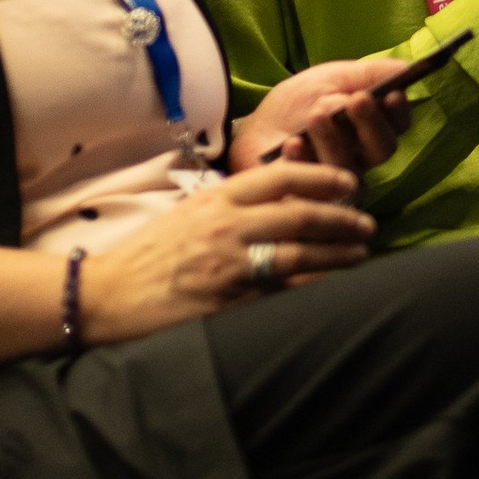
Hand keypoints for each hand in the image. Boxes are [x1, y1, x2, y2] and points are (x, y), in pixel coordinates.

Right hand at [81, 158, 370, 337]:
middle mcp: (227, 227)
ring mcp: (232, 265)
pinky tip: (333, 286)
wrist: (111, 295)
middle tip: (366, 223)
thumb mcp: (189, 212)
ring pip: (301, 254)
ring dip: (338, 254)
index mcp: (217, 198)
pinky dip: (315, 285)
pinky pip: (286, 291)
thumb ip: (232, 203)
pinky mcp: (233, 302)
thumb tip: (281, 194)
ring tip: (360, 254)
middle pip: (301, 215)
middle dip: (342, 218)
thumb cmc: (151, 254)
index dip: (322, 177)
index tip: (349, 182)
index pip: (281, 177)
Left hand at [233, 52, 421, 176]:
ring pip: (348, 169)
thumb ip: (368, 74)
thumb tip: (404, 69)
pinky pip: (312, 188)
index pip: (398, 123)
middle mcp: (361, 156)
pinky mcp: (307, 196)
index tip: (392, 93)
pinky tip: (292, 144)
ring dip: (335, 138)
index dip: (399, 111)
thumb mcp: (332, 78)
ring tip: (317, 114)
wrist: (255, 127)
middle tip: (357, 100)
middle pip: (382, 149)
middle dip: (372, 123)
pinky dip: (303, 160)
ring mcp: (335, 180)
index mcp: (371, 127)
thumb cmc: (298, 103)